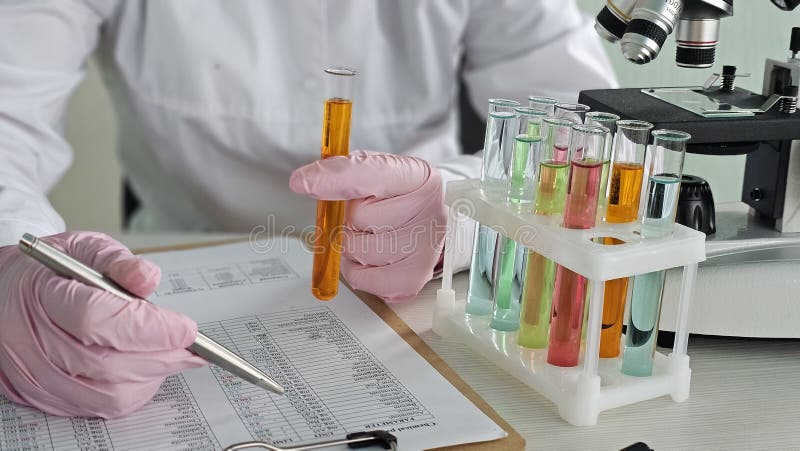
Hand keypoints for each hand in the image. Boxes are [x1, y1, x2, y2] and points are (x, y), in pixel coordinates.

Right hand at [0, 232, 204, 418]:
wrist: (7, 295)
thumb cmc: (50, 271)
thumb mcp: (82, 249)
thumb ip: (118, 261)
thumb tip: (148, 279)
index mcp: (42, 295)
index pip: (96, 318)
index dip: (148, 327)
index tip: (186, 327)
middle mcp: (34, 341)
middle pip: (106, 363)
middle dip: (161, 355)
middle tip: (191, 344)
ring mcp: (38, 374)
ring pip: (107, 392)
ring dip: (153, 375)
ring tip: (175, 354)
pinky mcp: (48, 396)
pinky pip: (101, 407)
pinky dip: (136, 390)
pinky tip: (148, 368)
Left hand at [290, 151, 445, 302]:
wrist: (431, 229)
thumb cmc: (401, 201)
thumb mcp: (378, 174)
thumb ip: (346, 172)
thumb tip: (303, 181)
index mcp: (418, 176)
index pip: (371, 173)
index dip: (334, 179)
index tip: (302, 182)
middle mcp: (428, 211)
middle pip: (357, 216)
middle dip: (350, 218)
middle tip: (368, 217)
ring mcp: (424, 249)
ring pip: (354, 249)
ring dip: (351, 245)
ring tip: (373, 237)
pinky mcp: (412, 280)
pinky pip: (359, 277)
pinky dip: (357, 269)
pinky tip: (374, 258)